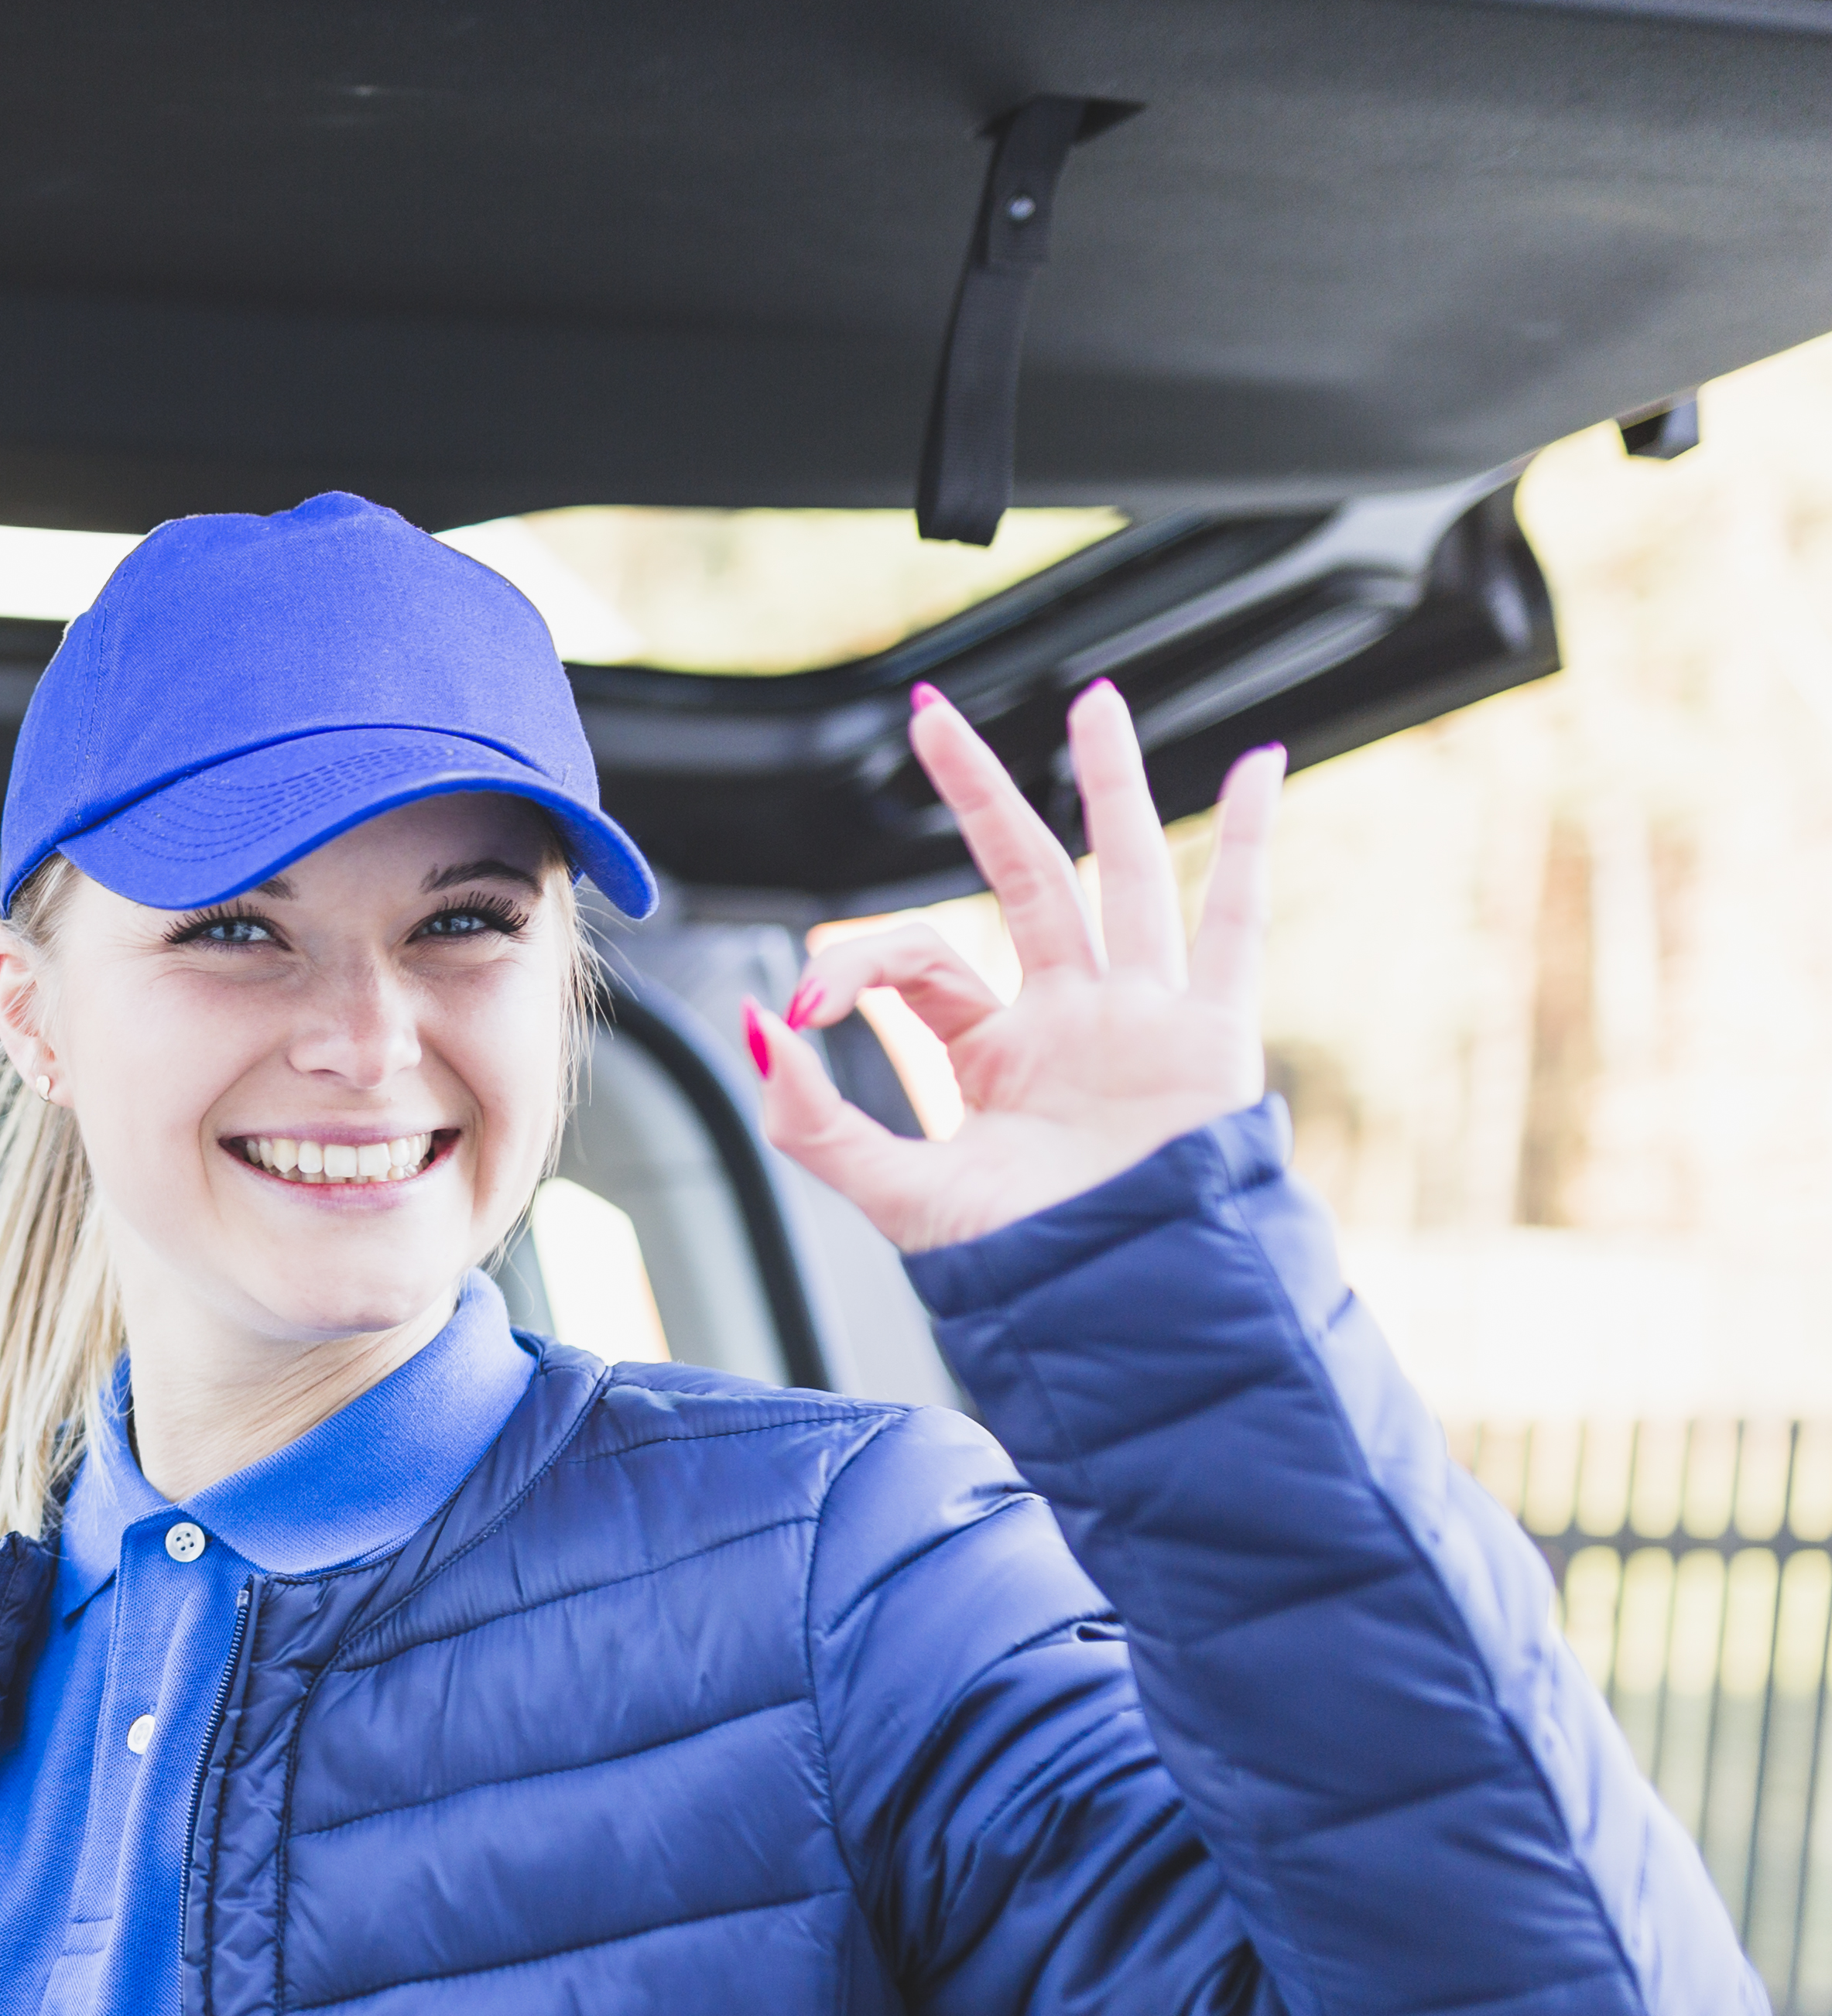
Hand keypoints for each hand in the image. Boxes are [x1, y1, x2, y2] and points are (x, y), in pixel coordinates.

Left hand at [749, 679, 1279, 1255]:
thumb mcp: (897, 1192)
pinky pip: (1235, 922)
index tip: (803, 1002)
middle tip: (932, 714)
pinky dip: (1252, 844)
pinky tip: (1261, 768)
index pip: (919, 959)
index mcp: (992, 1052)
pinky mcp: (1209, 1033)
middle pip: (1023, 874)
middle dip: (978, 793)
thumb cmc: (1021, 1269)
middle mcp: (1068, 1017)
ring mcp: (1141, 1016)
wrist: (1116, 1315)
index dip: (854, 963)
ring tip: (1093, 700)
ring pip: (1124, 872)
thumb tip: (754, 1029)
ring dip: (1109, 784)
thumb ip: (817, 1119)